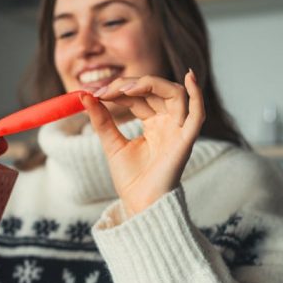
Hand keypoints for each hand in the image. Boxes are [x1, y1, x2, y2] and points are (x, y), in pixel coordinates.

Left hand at [81, 70, 204, 215]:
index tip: (93, 93)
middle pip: (156, 89)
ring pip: (175, 93)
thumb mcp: (112, 144)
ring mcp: (179, 130)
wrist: (140, 205)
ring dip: (151, 84)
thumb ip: (101, 120)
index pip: (140, 95)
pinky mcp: (186, 141)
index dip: (118, 89)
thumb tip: (84, 96)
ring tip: (124, 89)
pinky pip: (198, 114)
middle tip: (104, 91)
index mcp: (154, 124)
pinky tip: (189, 77)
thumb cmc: (131, 180)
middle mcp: (169, 123)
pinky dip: (197, 94)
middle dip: (129, 85)